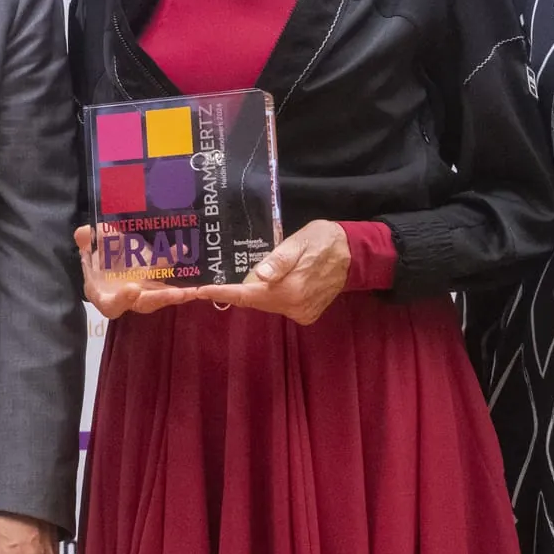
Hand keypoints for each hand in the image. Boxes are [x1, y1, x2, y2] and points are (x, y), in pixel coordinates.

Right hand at [75, 225, 186, 319]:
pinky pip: (169, 281)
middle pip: (144, 303)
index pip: (112, 304)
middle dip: (161, 298)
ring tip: (193, 290)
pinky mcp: (156, 282)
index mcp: (104, 295)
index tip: (132, 289)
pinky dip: (181, 278)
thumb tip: (86, 233)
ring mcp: (144, 291)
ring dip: (177, 293)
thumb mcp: (89, 247)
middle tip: (178, 294)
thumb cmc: (96, 256)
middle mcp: (127, 297)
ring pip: (161, 296)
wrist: (107, 255)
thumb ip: (88, 241)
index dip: (122, 299)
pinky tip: (194, 268)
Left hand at [182, 220, 351, 324]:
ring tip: (234, 280)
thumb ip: (278, 260)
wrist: (354, 253)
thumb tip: (259, 276)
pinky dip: (269, 295)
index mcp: (290, 290)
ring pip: (266, 304)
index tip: (198, 291)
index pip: (246, 295)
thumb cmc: (323, 240)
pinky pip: (279, 305)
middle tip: (207, 283)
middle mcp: (294, 307)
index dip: (221, 293)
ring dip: (252, 292)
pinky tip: (266, 282)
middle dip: (232, 291)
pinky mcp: (307, 313)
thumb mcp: (299, 242)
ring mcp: (302, 313)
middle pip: (254, 301)